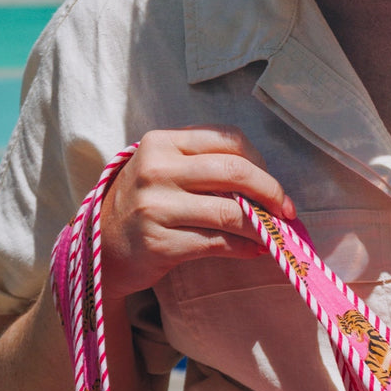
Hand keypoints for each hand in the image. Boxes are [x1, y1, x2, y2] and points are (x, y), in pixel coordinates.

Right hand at [98, 126, 295, 300]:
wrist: (103, 247)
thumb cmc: (145, 206)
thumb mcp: (165, 172)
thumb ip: (204, 168)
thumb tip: (265, 186)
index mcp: (163, 144)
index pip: (228, 140)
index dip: (261, 163)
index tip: (273, 186)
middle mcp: (157, 170)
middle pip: (235, 172)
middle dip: (271, 193)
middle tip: (287, 212)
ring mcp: (156, 207)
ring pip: (230, 212)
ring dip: (262, 227)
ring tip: (274, 235)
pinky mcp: (160, 242)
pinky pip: (217, 243)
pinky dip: (244, 248)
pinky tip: (253, 250)